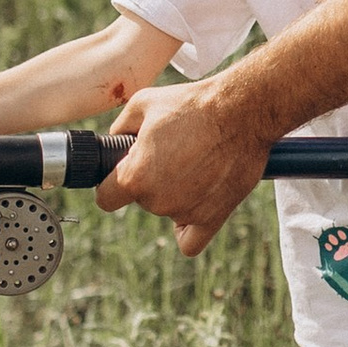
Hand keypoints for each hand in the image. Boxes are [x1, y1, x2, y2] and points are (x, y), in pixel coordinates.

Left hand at [96, 75, 269, 253]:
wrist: (241, 112)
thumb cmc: (193, 105)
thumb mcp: (142, 104)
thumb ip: (119, 128)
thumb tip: (115, 141)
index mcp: (135, 177)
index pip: (106, 198)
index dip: (112, 182)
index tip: (125, 171)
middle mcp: (156, 201)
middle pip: (141, 201)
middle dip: (150, 181)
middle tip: (174, 152)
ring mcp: (185, 212)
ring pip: (167, 212)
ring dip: (175, 195)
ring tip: (196, 162)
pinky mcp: (212, 219)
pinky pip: (190, 242)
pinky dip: (189, 229)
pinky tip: (193, 208)